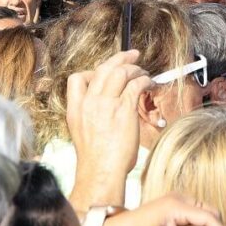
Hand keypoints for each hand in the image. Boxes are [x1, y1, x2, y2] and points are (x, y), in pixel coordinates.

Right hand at [66, 50, 152, 187]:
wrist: (101, 170)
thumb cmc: (96, 159)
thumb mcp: (82, 133)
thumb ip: (89, 116)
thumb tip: (104, 110)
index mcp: (75, 108)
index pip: (77, 78)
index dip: (93, 70)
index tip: (106, 71)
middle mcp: (88, 102)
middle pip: (103, 69)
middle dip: (119, 59)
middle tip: (132, 55)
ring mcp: (106, 104)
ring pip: (120, 72)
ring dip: (134, 68)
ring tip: (143, 71)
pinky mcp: (124, 108)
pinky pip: (135, 85)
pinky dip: (144, 80)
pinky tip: (150, 83)